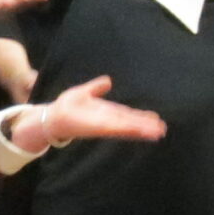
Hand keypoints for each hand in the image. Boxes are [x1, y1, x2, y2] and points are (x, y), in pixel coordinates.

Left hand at [15, 75, 165, 151]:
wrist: (51, 116)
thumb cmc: (65, 106)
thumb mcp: (83, 92)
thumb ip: (96, 87)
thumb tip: (108, 81)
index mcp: (105, 112)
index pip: (126, 115)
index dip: (141, 118)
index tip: (155, 120)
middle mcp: (106, 120)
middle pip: (130, 122)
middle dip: (145, 126)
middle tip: (162, 130)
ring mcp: (103, 125)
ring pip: (126, 127)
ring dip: (141, 130)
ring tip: (156, 133)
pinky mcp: (97, 127)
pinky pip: (115, 128)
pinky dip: (127, 129)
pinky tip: (137, 131)